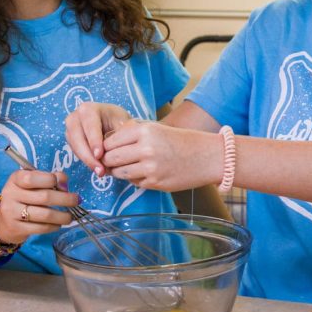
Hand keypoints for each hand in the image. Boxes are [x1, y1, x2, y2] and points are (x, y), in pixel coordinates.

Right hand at [0, 169, 79, 244]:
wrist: (3, 220)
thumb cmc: (24, 197)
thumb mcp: (33, 182)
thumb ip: (50, 178)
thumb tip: (64, 184)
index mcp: (16, 178)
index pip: (33, 177)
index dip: (52, 180)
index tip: (63, 186)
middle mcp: (11, 194)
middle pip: (45, 197)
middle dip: (66, 199)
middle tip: (76, 201)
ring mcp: (12, 212)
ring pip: (45, 215)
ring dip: (62, 216)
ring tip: (70, 216)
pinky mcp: (16, 228)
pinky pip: (41, 228)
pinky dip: (54, 226)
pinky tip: (58, 224)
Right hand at [65, 102, 131, 174]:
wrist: (111, 123)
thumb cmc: (118, 121)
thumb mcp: (123, 122)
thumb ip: (124, 130)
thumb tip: (126, 136)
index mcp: (89, 109)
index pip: (89, 125)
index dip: (94, 141)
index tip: (99, 155)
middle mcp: (76, 117)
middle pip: (77, 137)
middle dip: (88, 155)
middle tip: (101, 170)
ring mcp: (71, 128)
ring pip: (75, 146)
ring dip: (87, 161)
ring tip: (101, 172)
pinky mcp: (70, 139)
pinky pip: (75, 152)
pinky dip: (86, 161)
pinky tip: (97, 169)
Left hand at [102, 120, 222, 191]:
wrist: (207, 156)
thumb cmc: (181, 140)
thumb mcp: (157, 128)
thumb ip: (132, 133)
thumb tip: (106, 143)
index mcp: (144, 131)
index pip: (110, 141)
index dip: (104, 148)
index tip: (105, 151)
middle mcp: (145, 148)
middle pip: (111, 158)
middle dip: (108, 161)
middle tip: (110, 162)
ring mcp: (150, 168)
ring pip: (119, 173)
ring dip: (118, 172)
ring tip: (125, 167)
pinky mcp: (155, 182)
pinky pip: (134, 182)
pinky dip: (134, 179)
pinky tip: (143, 173)